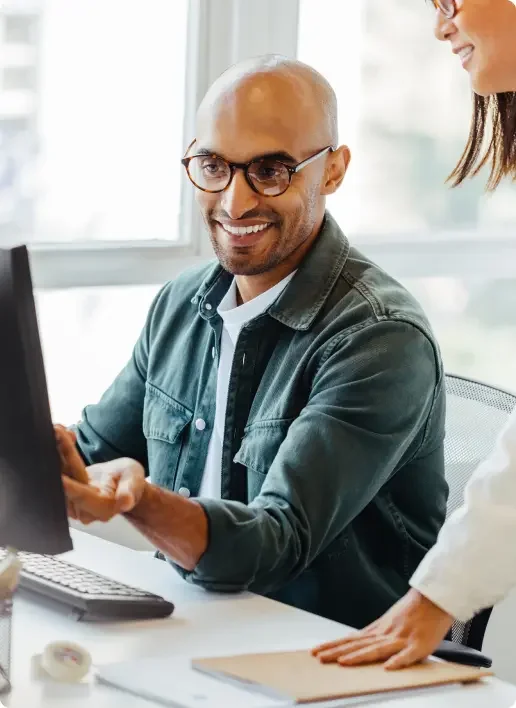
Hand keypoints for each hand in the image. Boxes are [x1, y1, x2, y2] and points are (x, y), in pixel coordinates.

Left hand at [56, 424, 145, 523]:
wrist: (122, 483)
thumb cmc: (131, 480)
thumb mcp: (134, 480)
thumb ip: (129, 490)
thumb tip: (126, 502)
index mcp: (101, 508)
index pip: (82, 496)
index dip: (71, 488)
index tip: (60, 478)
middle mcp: (82, 509)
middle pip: (66, 483)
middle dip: (60, 457)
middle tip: (58, 432)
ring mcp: (71, 502)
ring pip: (59, 475)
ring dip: (56, 451)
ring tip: (59, 429)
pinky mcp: (64, 492)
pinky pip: (58, 471)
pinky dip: (58, 453)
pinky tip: (61, 435)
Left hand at [311, 589, 453, 669]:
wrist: (434, 598)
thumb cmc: (412, 611)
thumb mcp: (388, 621)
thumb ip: (373, 634)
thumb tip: (353, 641)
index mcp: (378, 630)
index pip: (350, 639)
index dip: (333, 646)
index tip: (316, 651)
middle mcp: (385, 634)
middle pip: (358, 645)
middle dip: (337, 652)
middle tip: (319, 658)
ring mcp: (401, 639)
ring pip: (377, 649)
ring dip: (359, 656)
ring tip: (343, 663)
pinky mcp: (419, 646)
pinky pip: (407, 656)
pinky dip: (397, 662)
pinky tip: (387, 669)